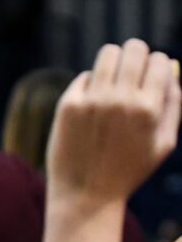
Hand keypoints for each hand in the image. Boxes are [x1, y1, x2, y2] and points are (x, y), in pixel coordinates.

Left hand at [46, 39, 180, 206]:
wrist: (86, 193)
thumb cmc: (130, 169)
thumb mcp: (163, 143)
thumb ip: (173, 104)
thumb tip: (173, 67)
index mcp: (148, 109)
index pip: (159, 60)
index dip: (158, 64)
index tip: (153, 75)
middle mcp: (120, 99)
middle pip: (133, 48)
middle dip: (137, 54)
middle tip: (133, 70)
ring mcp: (91, 100)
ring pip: (107, 54)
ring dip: (115, 62)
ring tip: (115, 79)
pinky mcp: (68, 104)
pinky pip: (85, 76)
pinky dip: (92, 84)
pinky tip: (94, 102)